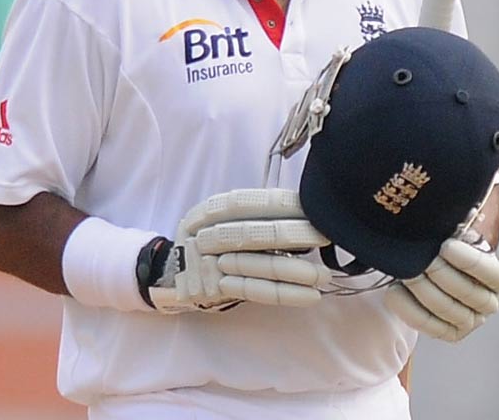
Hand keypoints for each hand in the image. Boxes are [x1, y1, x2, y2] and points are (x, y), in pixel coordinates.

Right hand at [142, 189, 331, 312]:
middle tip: (327, 236)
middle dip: (295, 234)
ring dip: (296, 271)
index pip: (254, 203)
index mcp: (215, 209)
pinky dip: (284, 293)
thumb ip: (254, 214)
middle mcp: (210, 233)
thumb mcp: (222, 219)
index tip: (316, 207)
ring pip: (260, 265)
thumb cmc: (210, 241)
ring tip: (325, 275)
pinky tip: (309, 295)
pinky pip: (256, 291)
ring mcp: (212, 263)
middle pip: (257, 233)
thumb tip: (304, 208)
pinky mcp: (218, 289)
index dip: (286, 205)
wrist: (171, 273)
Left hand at [385, 237, 498, 341]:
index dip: (472, 263)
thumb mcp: (457, 236)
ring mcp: (470, 322)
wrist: (428, 266)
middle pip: (469, 293)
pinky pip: (429, 325)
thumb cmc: (445, 248)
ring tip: (405, 271)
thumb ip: (458, 231)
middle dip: (441, 273)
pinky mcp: (449, 333)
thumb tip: (450, 221)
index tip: (446, 246)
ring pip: (448, 310)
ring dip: (423, 290)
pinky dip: (409, 309)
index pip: (497, 276)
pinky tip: (394, 291)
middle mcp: (489, 303)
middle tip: (421, 258)